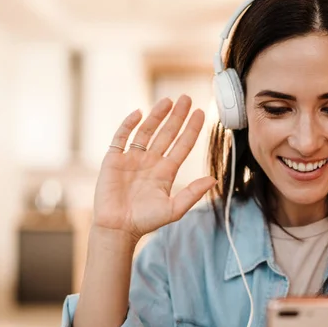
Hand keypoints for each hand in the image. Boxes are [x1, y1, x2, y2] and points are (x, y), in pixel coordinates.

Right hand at [92, 95, 216, 241]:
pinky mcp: (114, 159)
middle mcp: (150, 161)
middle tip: (186, 98)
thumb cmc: (145, 221)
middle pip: (166, 133)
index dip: (191, 129)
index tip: (201, 113)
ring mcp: (132, 158)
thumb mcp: (174, 208)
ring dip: (156, 116)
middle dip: (177, 116)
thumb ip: (192, 193)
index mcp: (166, 171)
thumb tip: (213, 178)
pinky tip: (138, 113)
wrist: (118, 228)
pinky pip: (121, 137)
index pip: (182, 145)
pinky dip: (129, 124)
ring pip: (146, 131)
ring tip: (167, 101)